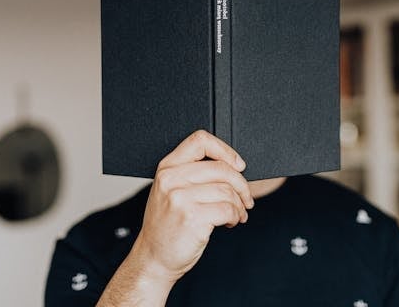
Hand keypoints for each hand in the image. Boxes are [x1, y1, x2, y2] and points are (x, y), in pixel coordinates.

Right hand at [131, 129, 253, 283]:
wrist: (153, 257)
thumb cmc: (167, 225)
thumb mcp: (170, 191)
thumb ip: (192, 174)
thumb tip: (232, 167)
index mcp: (167, 168)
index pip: (200, 141)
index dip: (225, 150)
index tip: (238, 164)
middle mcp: (171, 179)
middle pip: (221, 168)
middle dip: (241, 185)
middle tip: (245, 198)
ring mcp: (180, 198)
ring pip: (227, 190)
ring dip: (239, 204)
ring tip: (236, 213)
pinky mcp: (192, 217)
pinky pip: (228, 209)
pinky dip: (235, 216)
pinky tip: (230, 221)